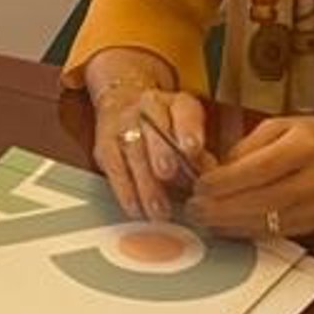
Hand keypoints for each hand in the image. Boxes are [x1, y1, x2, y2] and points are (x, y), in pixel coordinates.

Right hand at [92, 83, 213, 221]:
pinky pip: (114, 169)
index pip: (184, 111)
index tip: (193, 148)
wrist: (123, 105)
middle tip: (168, 174)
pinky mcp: (104, 145)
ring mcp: (123, 124)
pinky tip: (136, 209)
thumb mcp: (188, 132)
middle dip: (160, 152)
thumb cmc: (166, 128)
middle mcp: (148, 108)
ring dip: (145, 183)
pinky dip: (125, 192)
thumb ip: (200, 155)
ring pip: (132, 151)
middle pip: (154, 130)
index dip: (188, 129)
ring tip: (158, 210)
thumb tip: (208, 178)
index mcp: (176, 103)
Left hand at [186, 115, 313, 241]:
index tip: (198, 186)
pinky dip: (247, 231)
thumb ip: (248, 147)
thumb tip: (215, 171)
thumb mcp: (284, 125)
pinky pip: (274, 232)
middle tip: (192, 209)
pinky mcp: (313, 225)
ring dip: (228, 224)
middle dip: (219, 208)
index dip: (223, 182)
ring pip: (264, 222)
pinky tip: (227, 226)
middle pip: (258, 201)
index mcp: (304, 146)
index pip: (256, 169)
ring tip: (203, 219)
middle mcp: (313, 179)